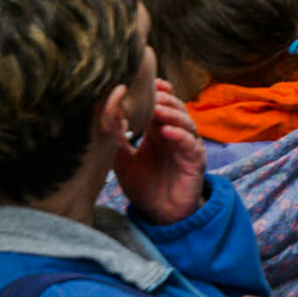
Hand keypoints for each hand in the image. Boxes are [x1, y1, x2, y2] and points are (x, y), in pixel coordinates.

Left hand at [112, 79, 206, 225]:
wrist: (159, 214)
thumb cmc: (143, 186)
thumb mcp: (122, 161)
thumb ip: (115, 140)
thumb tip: (102, 117)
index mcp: (159, 131)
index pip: (162, 103)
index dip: (158, 91)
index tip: (145, 82)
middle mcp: (175, 134)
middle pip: (176, 107)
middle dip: (163, 99)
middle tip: (149, 94)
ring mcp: (187, 146)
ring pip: (185, 121)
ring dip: (171, 113)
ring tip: (155, 109)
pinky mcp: (195, 161)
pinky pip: (190, 144)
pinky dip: (179, 135)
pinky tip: (164, 132)